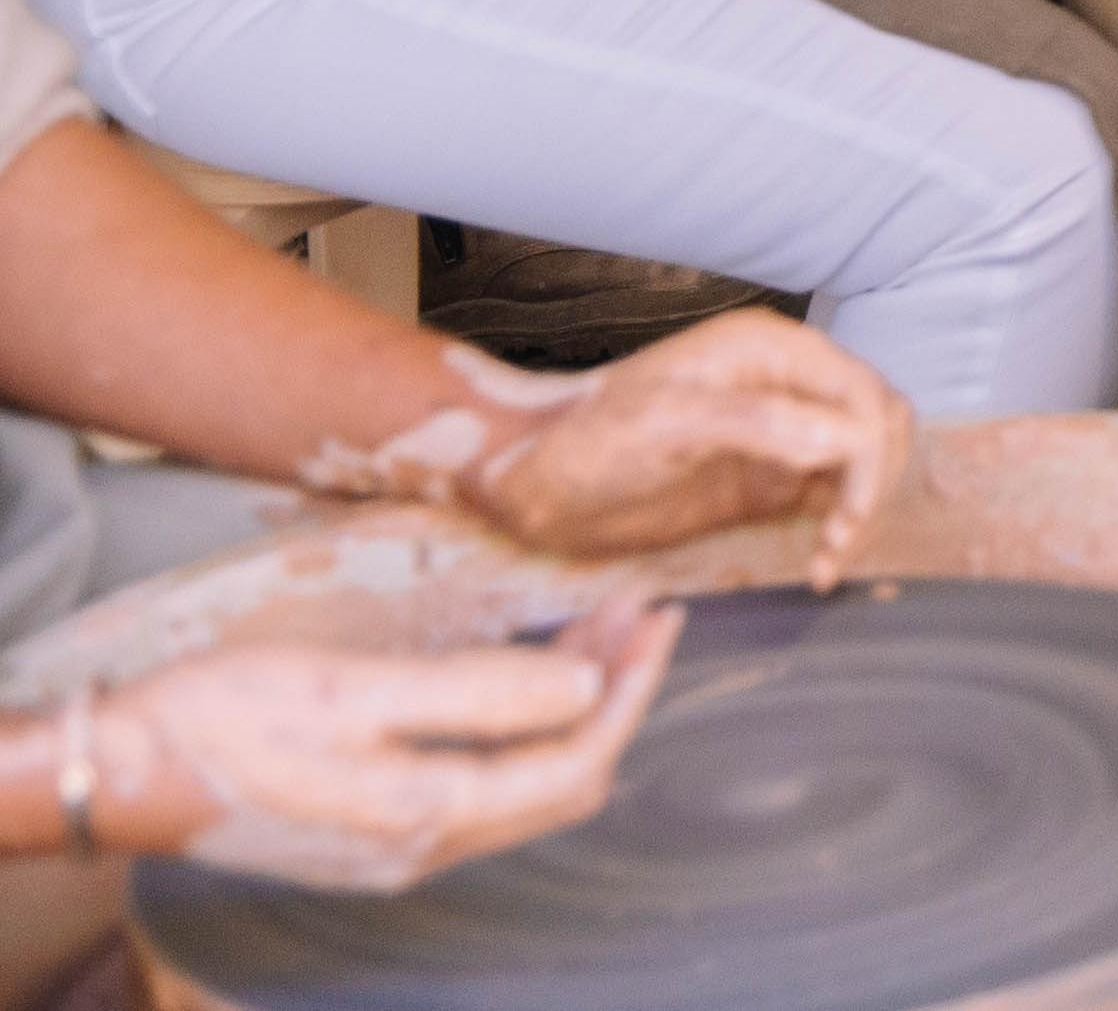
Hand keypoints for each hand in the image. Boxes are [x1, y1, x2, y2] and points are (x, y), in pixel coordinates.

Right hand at [95, 603, 681, 890]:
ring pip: (519, 783)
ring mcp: (394, 846)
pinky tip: (518, 675)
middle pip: (560, 779)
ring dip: (565, 708)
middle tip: (632, 615)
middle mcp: (424, 848)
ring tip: (591, 630)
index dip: (629, 690)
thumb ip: (478, 695)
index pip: (576, 762)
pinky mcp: (367, 828)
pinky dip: (516, 727)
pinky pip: (476, 784)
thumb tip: (584, 698)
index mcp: (430, 817)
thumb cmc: (225, 719)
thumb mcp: (357, 688)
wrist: (116, 769)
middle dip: (609, 695)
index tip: (657, 619)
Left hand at [460, 314, 908, 588]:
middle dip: (875, 485)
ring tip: (829, 559)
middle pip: (881, 423)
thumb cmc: (585, 443)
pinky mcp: (772, 477)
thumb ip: (755, 422)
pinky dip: (843, 528)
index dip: (870, 456)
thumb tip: (844, 439)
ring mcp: (784, 430)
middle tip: (839, 543)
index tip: (846, 518)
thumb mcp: (662, 424)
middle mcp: (788, 383)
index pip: (862, 395)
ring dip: (866, 509)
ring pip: (869, 459)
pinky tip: (820, 561)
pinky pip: (836, 494)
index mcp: (769, 352)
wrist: (534, 486)